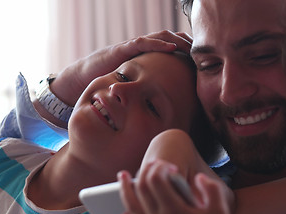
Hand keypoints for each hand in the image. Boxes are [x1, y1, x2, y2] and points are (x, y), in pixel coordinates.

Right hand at [50, 30, 191, 106]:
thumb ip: (148, 90)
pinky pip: (142, 42)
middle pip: (170, 38)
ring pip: (160, 36)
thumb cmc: (108, 85)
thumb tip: (165, 106)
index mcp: (146, 57)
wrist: (82, 79)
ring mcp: (132, 48)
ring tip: (193, 46)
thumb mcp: (134, 87)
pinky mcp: (122, 50)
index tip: (202, 58)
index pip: (172, 47)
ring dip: (178, 40)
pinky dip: (158, 43)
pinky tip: (172, 48)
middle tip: (203, 49)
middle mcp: (141, 49)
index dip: (187, 50)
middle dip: (187, 42)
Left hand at [118, 163, 230, 213]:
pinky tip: (125, 209)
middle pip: (142, 187)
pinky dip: (128, 210)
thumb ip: (212, 189)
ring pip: (131, 204)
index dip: (161, 167)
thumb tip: (198, 177)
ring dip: (125, 188)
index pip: (155, 180)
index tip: (171, 167)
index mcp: (174, 211)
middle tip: (154, 164)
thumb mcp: (220, 211)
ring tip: (122, 176)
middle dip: (146, 171)